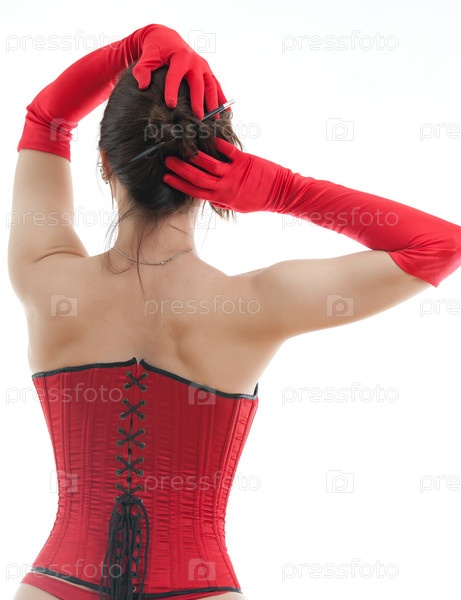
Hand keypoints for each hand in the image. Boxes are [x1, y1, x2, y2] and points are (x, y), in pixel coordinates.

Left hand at [132, 26, 226, 118]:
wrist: (167, 39)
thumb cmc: (156, 49)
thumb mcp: (147, 56)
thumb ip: (142, 69)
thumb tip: (143, 85)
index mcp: (180, 56)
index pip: (176, 76)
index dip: (172, 90)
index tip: (170, 106)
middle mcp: (195, 61)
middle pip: (198, 83)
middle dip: (198, 100)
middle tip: (198, 117)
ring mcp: (203, 67)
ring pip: (211, 85)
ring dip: (213, 102)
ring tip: (214, 118)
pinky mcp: (207, 72)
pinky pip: (216, 86)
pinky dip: (221, 98)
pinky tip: (225, 112)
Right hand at [163, 138, 293, 211]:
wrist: (282, 193)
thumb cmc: (260, 200)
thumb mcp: (238, 206)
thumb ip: (222, 201)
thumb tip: (210, 198)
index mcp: (223, 198)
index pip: (195, 192)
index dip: (179, 184)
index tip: (167, 177)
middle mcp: (226, 186)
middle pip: (197, 177)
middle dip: (180, 169)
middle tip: (167, 160)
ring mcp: (235, 173)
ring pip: (208, 163)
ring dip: (193, 155)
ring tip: (183, 147)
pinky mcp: (244, 161)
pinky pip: (226, 151)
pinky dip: (216, 143)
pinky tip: (208, 137)